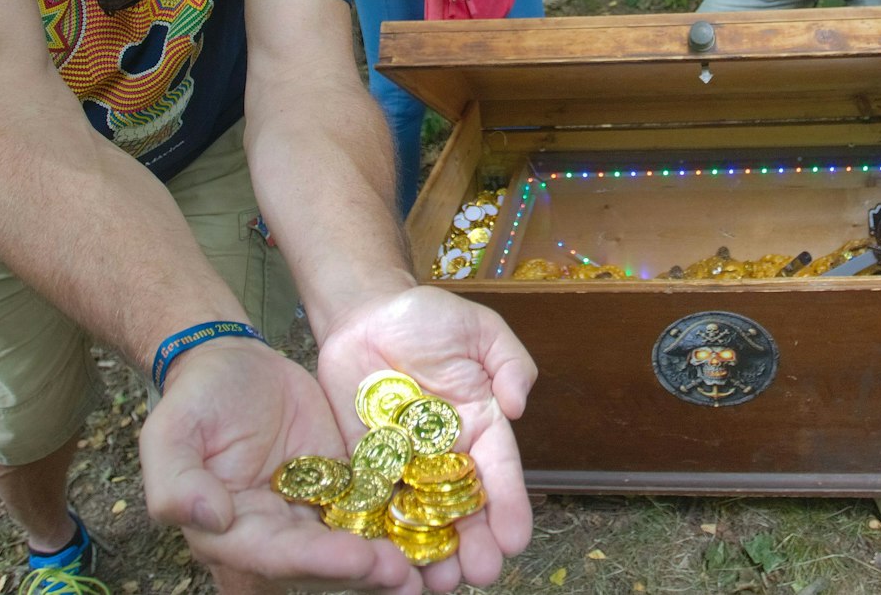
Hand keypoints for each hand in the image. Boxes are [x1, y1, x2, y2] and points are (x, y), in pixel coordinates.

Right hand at [141, 338, 422, 593]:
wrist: (232, 363)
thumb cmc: (198, 397)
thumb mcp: (170, 430)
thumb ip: (175, 480)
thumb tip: (208, 520)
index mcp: (228, 537)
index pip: (277, 558)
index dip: (321, 563)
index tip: (362, 559)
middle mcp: (271, 542)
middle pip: (323, 567)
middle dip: (366, 573)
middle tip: (409, 576)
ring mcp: (309, 522)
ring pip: (354, 552)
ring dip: (390, 563)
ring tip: (432, 566)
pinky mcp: (341, 496)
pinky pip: (373, 516)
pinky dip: (403, 527)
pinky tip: (438, 530)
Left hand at [314, 286, 537, 591]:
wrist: (365, 313)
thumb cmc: (427, 317)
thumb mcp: (480, 329)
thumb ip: (510, 362)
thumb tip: (516, 406)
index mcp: (480, 423)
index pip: (499, 470)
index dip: (509, 505)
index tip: (516, 539)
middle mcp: (446, 452)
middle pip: (463, 505)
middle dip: (475, 542)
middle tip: (480, 574)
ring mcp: (404, 462)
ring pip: (422, 515)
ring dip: (432, 550)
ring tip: (441, 583)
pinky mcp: (364, 463)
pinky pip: (374, 502)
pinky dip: (382, 533)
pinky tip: (389, 561)